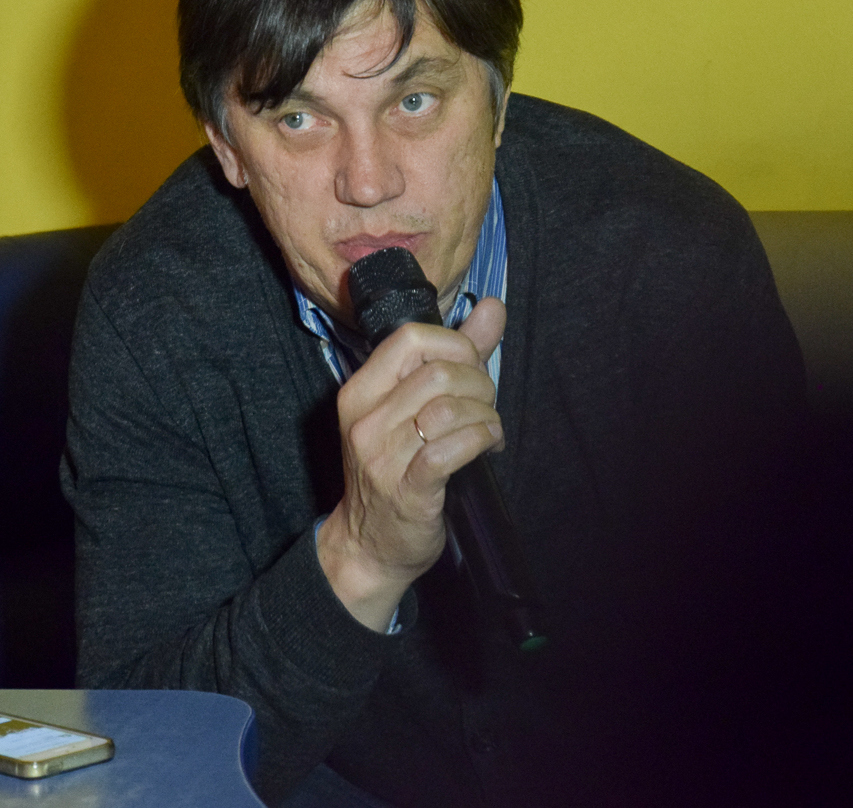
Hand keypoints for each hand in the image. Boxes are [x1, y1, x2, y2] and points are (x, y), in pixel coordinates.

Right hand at [316, 297, 505, 630]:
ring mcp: (382, 455)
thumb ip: (455, 355)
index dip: (455, 345)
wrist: (369, 545)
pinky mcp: (408, 489)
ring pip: (450, 408)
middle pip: (438, 371)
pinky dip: (482, 440)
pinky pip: (453, 448)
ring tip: (489, 431)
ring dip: (486, 416)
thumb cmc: (394, 470)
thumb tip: (492, 307)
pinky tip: (487, 447)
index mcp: (360, 391)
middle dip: (479, 384)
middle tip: (486, 407)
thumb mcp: (411, 409)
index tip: (471, 370)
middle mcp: (365, 419)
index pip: (410, 338)